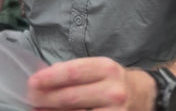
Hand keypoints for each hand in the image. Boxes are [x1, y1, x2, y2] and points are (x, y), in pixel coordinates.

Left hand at [27, 57, 156, 110]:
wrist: (145, 96)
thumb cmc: (114, 80)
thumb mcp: (99, 68)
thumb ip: (75, 72)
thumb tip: (45, 77)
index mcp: (106, 68)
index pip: (72, 73)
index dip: (49, 78)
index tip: (32, 81)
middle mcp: (113, 91)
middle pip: (71, 97)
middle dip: (46, 98)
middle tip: (30, 98)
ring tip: (38, 109)